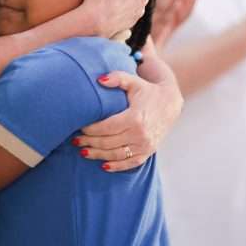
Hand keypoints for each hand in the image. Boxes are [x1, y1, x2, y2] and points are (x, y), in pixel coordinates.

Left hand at [74, 48, 182, 171]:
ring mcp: (145, 145)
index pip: (106, 127)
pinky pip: (131, 163)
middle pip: (108, 142)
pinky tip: (103, 165)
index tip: (79, 126)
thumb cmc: (147, 90)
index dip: (90, 129)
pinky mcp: (148, 151)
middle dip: (89, 142)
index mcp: (134, 118)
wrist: (170, 102)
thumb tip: (99, 79)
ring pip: (116, 155)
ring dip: (98, 155)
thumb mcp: (133, 81)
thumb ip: (116, 78)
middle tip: (76, 140)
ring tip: (83, 152)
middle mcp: (140, 134)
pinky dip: (116, 166)